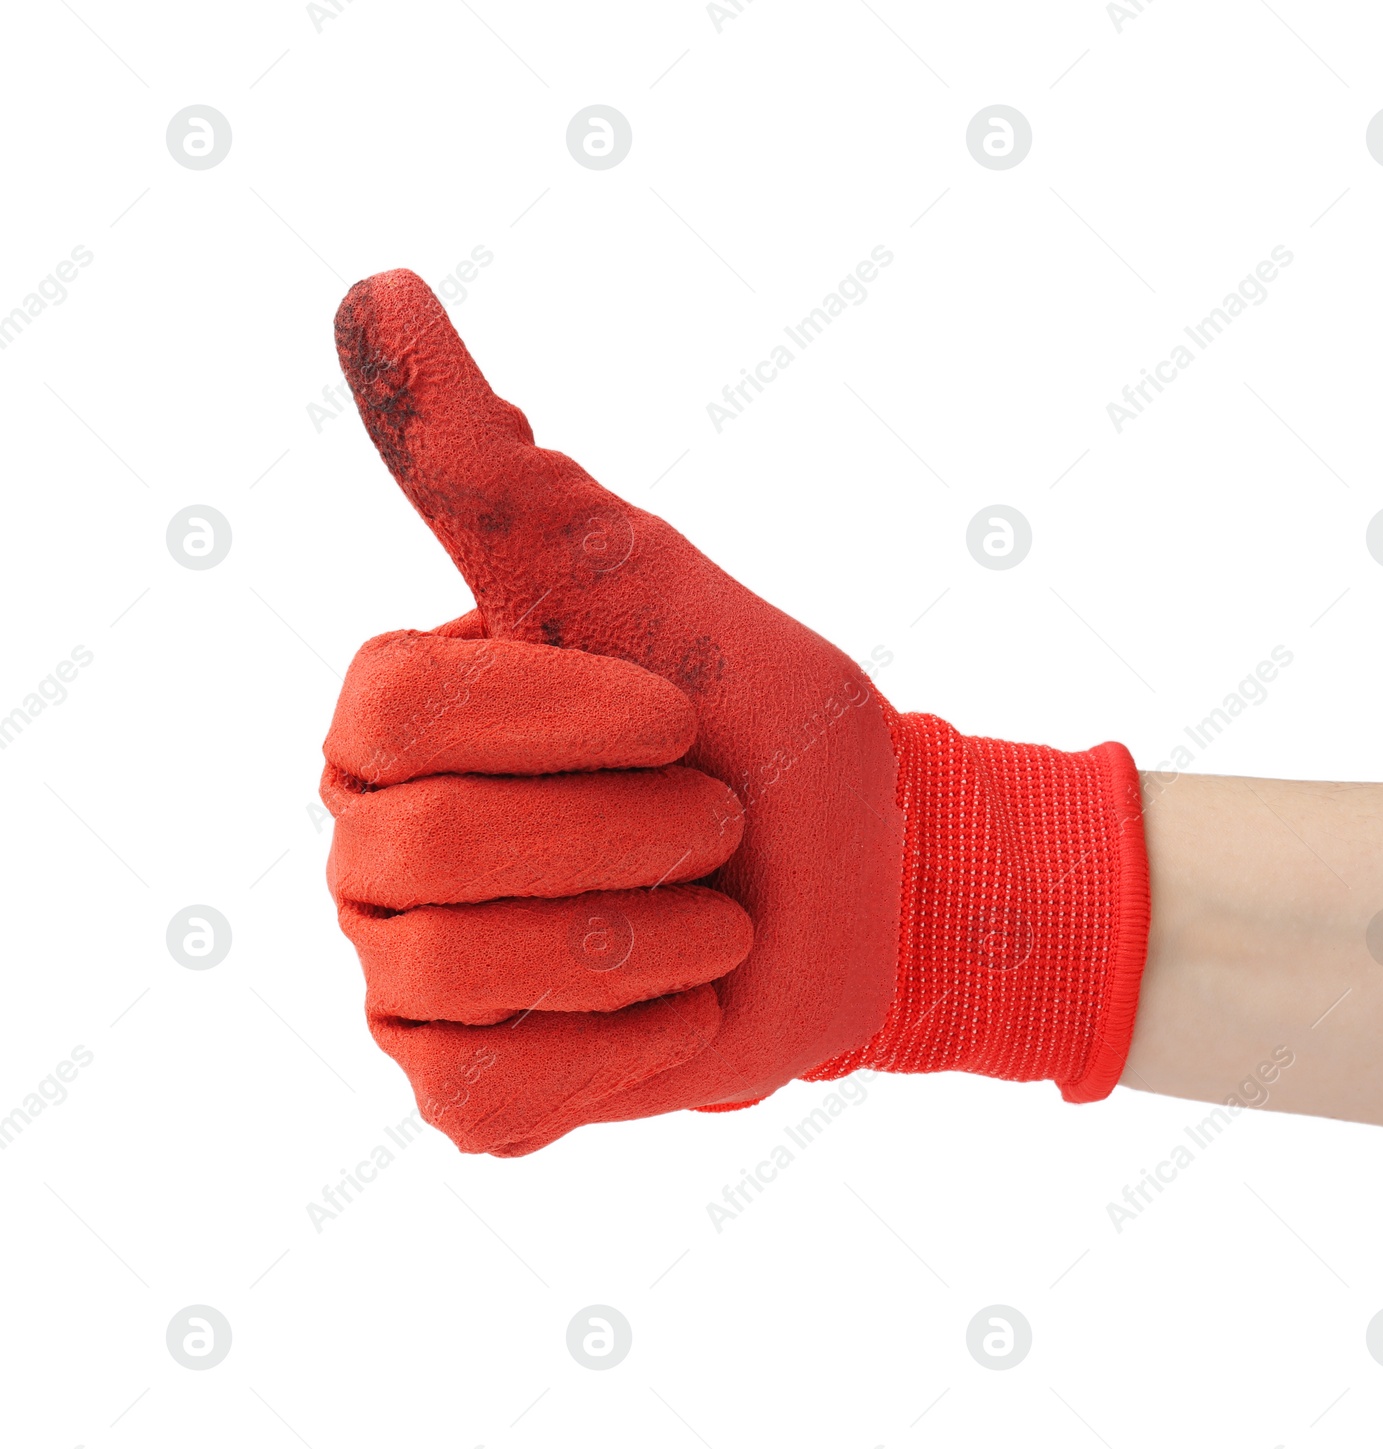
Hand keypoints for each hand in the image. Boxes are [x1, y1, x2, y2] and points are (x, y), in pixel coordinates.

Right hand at [321, 270, 903, 1154]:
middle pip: (421, 849)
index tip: (683, 712)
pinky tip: (685, 1003)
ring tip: (715, 912)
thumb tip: (373, 288)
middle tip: (715, 821)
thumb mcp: (649, 581)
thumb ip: (500, 473)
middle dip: (622, 831)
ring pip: (455, 972)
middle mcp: (373, 846)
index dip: (560, 716)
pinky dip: (626, 1046)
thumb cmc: (764, 724)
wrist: (870, 879)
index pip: (397, 713)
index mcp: (396, 721)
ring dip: (640, 934)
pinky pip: (492, 1087)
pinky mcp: (467, 1085)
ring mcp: (409, 977)